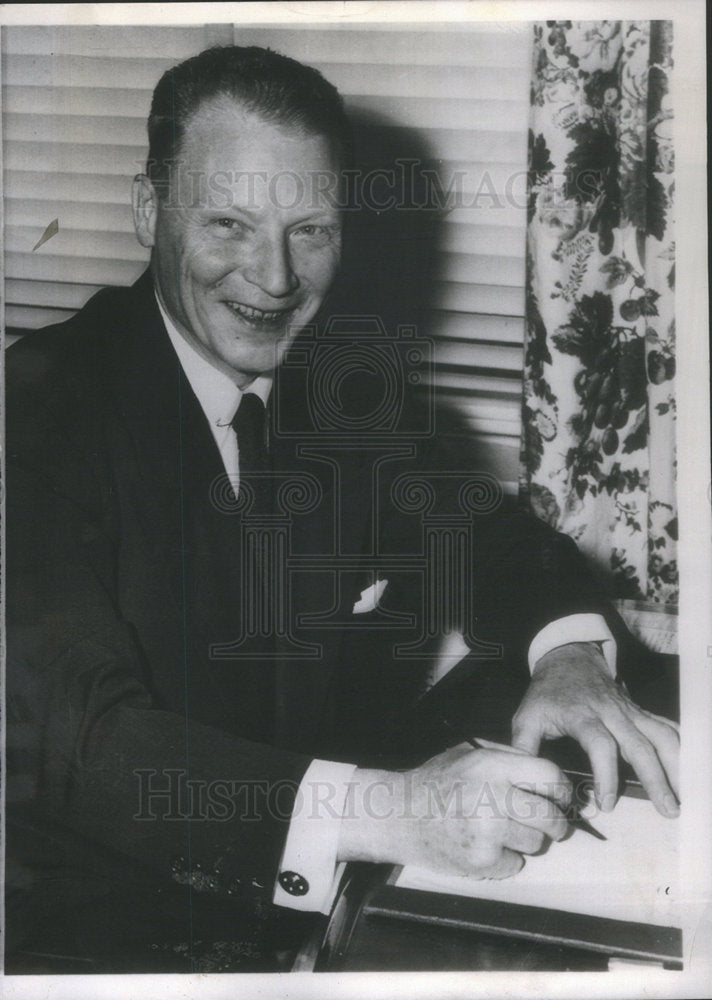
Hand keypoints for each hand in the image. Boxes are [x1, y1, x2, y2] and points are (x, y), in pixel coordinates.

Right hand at [338, 744, 570, 878]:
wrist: (397, 814)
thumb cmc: (434, 782)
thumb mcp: (468, 753)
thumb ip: (506, 756)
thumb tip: (547, 773)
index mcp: (491, 766)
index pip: (549, 776)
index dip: (562, 789)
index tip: (562, 798)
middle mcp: (492, 796)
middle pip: (550, 816)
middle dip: (557, 824)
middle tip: (551, 824)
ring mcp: (487, 831)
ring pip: (536, 843)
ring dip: (527, 840)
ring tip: (503, 831)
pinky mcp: (481, 859)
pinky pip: (515, 864)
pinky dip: (505, 859)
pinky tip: (485, 845)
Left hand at [511, 642, 679, 816]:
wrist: (567, 658)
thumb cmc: (547, 693)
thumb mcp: (527, 716)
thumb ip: (524, 748)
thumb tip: (524, 781)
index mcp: (582, 715)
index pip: (600, 744)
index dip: (606, 774)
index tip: (607, 804)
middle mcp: (611, 712)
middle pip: (639, 744)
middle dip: (656, 778)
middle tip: (668, 809)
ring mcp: (630, 711)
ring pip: (660, 735)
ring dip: (676, 764)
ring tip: (685, 794)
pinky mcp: (640, 711)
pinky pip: (666, 726)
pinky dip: (681, 745)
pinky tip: (689, 768)